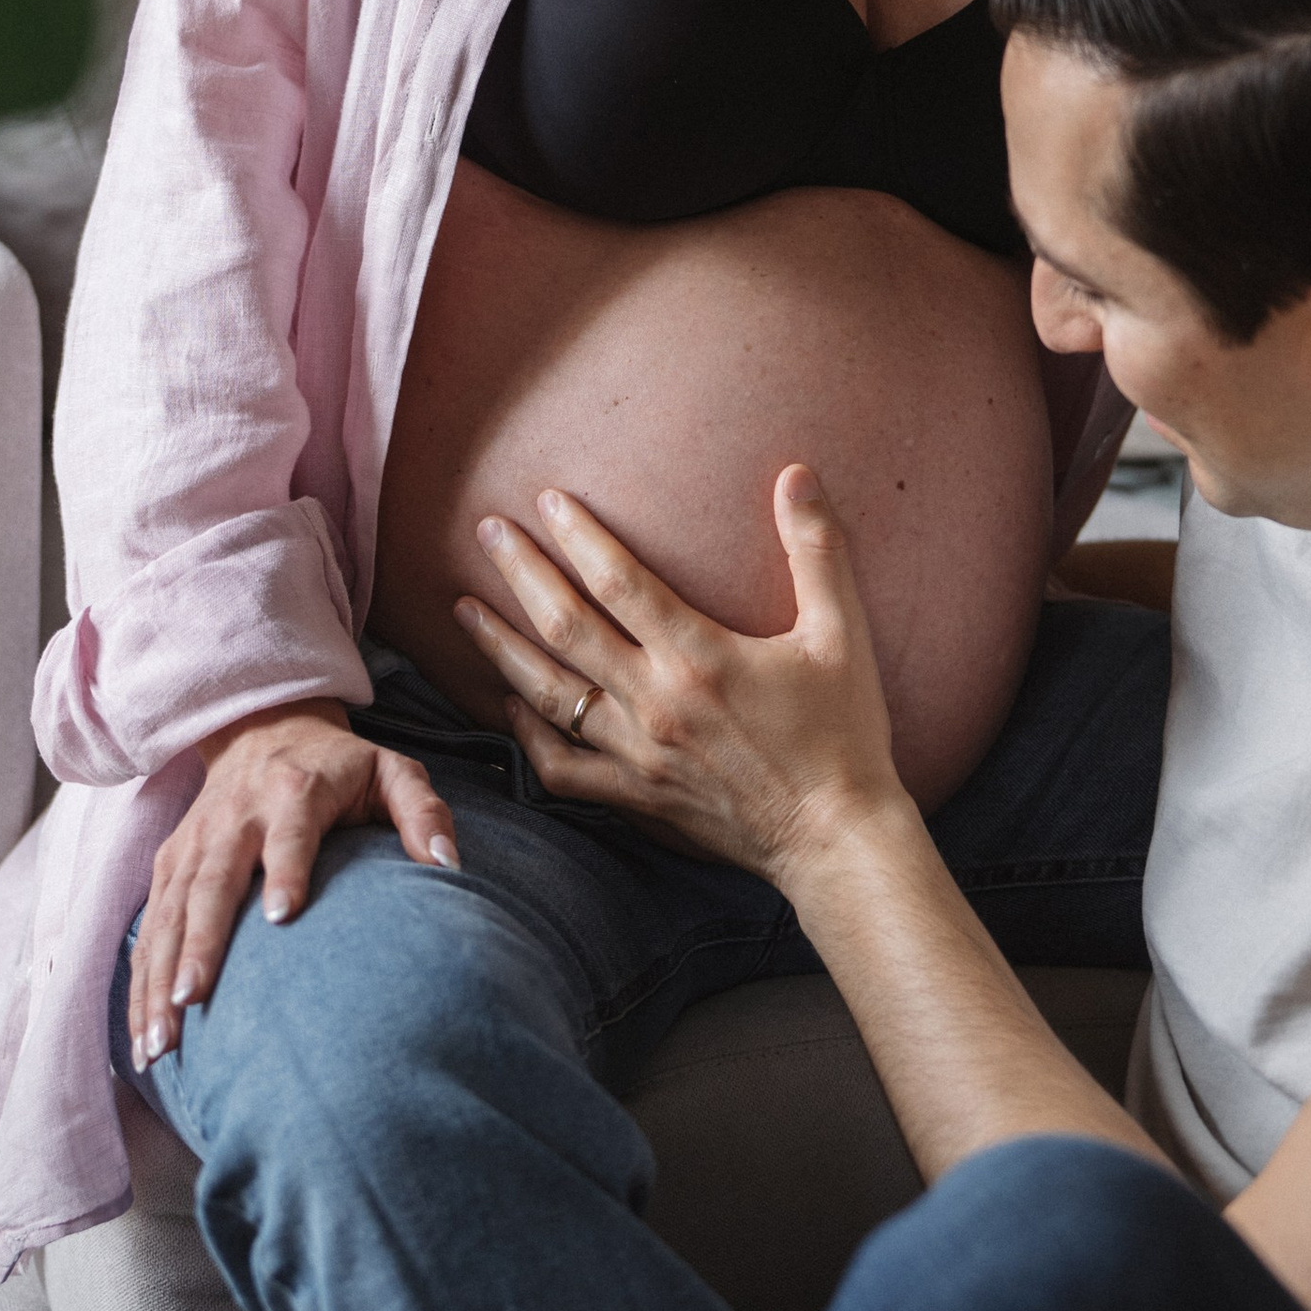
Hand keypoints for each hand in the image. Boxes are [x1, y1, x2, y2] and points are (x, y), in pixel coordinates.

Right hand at [127, 702, 457, 1067]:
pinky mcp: (168, 863)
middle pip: (212, 883)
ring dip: (158, 977)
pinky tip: (143, 1036)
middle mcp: (235, 818)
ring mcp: (195, 843)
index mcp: (295, 793)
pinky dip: (140, 981)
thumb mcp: (392, 771)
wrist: (265, 728)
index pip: (289, 833)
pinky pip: (150, 927)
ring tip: (159, 1043)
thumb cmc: (340, 767)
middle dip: (199, 945)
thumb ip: (423, 813)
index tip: (283, 918)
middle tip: (192, 1002)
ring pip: (169, 913)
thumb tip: (448, 865)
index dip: (286, 870)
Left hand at [455, 466, 907, 890]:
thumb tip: (797, 473)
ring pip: (548, 695)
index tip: (546, 500)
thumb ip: (817, 548)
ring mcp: (638, 754)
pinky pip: (561, 768)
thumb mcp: (841, 632)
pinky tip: (509, 705)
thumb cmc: (843, 732)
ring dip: (502, 648)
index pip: (620, 580)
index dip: (578, 535)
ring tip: (466, 611)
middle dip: (520, 574)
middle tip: (486, 532)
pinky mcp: (636, 796)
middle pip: (566, 627)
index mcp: (700, 657)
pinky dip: (526, 736)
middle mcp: (656, 702)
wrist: (836, 837)